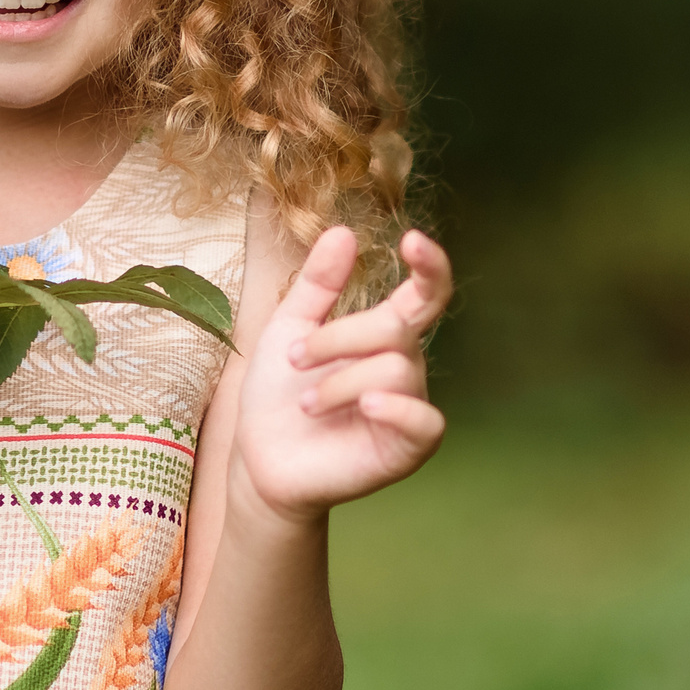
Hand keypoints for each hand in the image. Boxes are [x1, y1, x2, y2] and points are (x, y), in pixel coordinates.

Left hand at [229, 226, 448, 525]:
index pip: (426, 294)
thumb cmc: (277, 394)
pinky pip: (426, 422)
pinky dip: (397, 408)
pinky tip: (365, 407)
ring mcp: (408, 407)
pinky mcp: (407, 448)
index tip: (412, 240)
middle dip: (338, 338)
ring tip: (307, 403)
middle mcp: (404, 367)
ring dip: (340, 382)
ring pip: (396, 370)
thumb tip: (344, 231)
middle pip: (394, 330)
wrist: (259, 458)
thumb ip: (318, 284)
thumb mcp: (288, 328)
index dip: (430, 266)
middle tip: (296, 360)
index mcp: (382, 335)